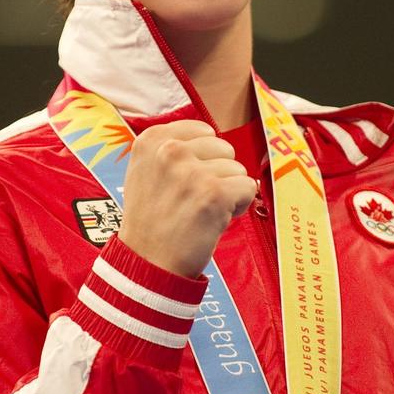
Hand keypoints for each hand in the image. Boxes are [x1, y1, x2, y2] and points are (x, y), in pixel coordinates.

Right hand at [118, 120, 256, 276]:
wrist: (149, 262)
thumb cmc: (153, 221)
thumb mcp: (146, 171)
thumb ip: (172, 148)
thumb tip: (210, 135)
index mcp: (152, 140)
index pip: (203, 131)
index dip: (204, 158)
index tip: (187, 180)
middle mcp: (170, 151)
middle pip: (223, 147)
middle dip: (218, 174)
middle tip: (195, 200)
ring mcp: (192, 172)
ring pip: (237, 168)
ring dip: (228, 191)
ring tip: (202, 210)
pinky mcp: (214, 193)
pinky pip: (248, 187)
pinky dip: (239, 206)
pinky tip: (216, 218)